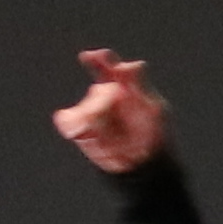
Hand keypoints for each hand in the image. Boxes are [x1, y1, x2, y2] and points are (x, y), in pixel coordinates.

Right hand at [52, 46, 171, 174]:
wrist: (142, 166)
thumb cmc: (154, 136)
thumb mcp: (155, 109)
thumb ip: (140, 85)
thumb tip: (130, 63)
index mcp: (123, 85)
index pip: (107, 65)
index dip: (98, 59)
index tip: (88, 57)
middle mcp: (104, 94)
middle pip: (98, 93)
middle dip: (108, 109)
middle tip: (124, 127)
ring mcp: (90, 110)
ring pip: (84, 110)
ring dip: (99, 126)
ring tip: (114, 140)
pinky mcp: (78, 127)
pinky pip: (66, 121)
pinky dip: (72, 126)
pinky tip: (83, 135)